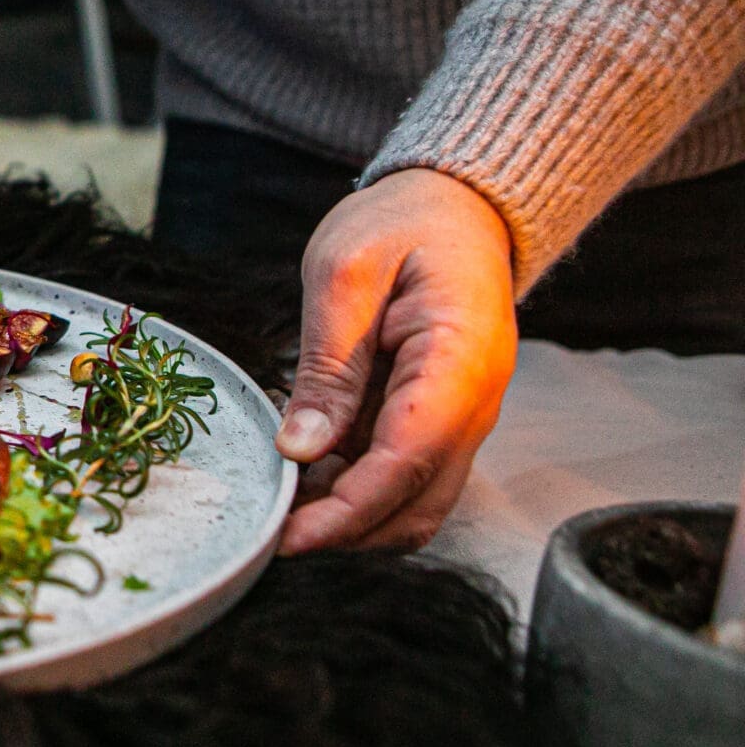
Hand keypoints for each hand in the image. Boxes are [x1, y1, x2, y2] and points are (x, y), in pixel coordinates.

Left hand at [275, 168, 517, 553]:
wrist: (456, 209)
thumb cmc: (402, 225)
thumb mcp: (344, 273)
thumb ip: (327, 365)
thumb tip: (300, 448)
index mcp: (459, 360)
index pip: (407, 460)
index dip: (346, 510)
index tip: (288, 537)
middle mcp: (475, 405)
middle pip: (416, 503)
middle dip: (345, 531)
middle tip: (270, 528)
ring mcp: (463, 419)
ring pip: (413, 503)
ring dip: (350, 518)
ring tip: (282, 503)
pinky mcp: (440, 423)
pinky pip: (405, 477)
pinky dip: (357, 492)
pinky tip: (305, 476)